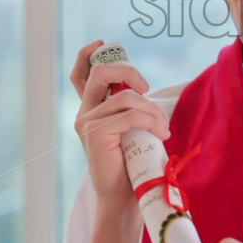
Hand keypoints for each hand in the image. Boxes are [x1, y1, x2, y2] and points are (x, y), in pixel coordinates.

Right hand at [70, 40, 170, 208]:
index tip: (104, 44)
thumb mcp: (131, 130)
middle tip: (148, 89)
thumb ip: (130, 109)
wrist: (124, 197)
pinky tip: (162, 133)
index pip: (80, 74)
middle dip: (129, 72)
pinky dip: (151, 121)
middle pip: (102, 72)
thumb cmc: (132, 164)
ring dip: (152, 109)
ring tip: (163, 127)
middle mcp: (84, 113)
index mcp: (90, 110)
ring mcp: (87, 123)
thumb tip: (144, 90)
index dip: (87, 54)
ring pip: (124, 96)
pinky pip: (130, 115)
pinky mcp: (96, 134)